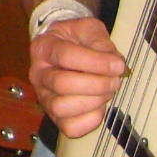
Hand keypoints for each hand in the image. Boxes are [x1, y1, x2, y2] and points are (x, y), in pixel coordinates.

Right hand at [28, 16, 125, 137]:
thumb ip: (100, 41)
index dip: (95, 62)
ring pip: (61, 107)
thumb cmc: (76, 39)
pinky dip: (90, 120)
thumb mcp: (88, 29)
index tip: (118, 65)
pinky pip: (69, 127)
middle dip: (96, 84)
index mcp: (43, 47)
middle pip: (62, 84)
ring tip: (106, 92)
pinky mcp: (55, 116)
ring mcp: (44, 97)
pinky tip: (99, 107)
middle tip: (115, 80)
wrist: (64, 49)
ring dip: (92, 102)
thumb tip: (114, 63)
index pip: (65, 56)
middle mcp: (38, 74)